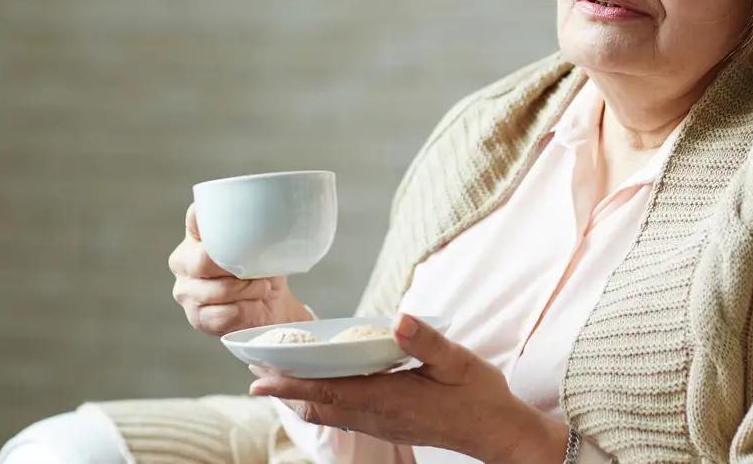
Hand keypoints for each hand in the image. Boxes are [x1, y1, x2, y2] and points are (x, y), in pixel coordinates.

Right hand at [169, 203, 312, 335]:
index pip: (194, 217)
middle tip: (260, 274)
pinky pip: (225, 314)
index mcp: (196, 235)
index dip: (212, 220)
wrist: (270, 304)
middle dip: (239, 269)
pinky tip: (253, 306)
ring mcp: (186, 291)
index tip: (234, 226)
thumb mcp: (261, 246)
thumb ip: (253, 233)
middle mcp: (183, 261)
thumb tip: (262, 229)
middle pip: (203, 261)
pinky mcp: (197, 317)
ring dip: (249, 292)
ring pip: (218, 291)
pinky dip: (247, 310)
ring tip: (262, 289)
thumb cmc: (261, 269)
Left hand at [249, 314, 567, 463]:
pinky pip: (345, 417)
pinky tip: (320, 393)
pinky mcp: (391, 426)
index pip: (328, 390)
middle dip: (285, 390)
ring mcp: (384, 424)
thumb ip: (426, 341)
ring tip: (278, 381)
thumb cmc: (480, 395)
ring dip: (301, 398)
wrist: (498, 434)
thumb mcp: (458, 361)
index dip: (291, 383)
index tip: (259, 375)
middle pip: (319, 405)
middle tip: (254, 372)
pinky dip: (323, 404)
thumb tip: (398, 319)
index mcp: (390, 397)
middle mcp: (379, 415)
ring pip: (330, 413)